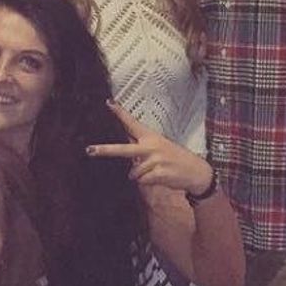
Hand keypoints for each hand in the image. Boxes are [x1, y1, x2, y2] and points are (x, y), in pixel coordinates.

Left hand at [87, 102, 216, 198]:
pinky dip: (148, 182)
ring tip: (155, 171)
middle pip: (123, 149)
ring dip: (140, 176)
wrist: (196, 171)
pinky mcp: (159, 173)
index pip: (132, 124)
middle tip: (89, 150)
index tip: (108, 103)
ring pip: (134, 172)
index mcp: (151, 137)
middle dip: (105, 150)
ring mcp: (155, 160)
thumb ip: (142, 149)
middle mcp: (151, 147)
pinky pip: (143, 181)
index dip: (120, 114)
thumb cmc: (175, 159)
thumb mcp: (160, 148)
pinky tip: (159, 178)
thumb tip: (126, 159)